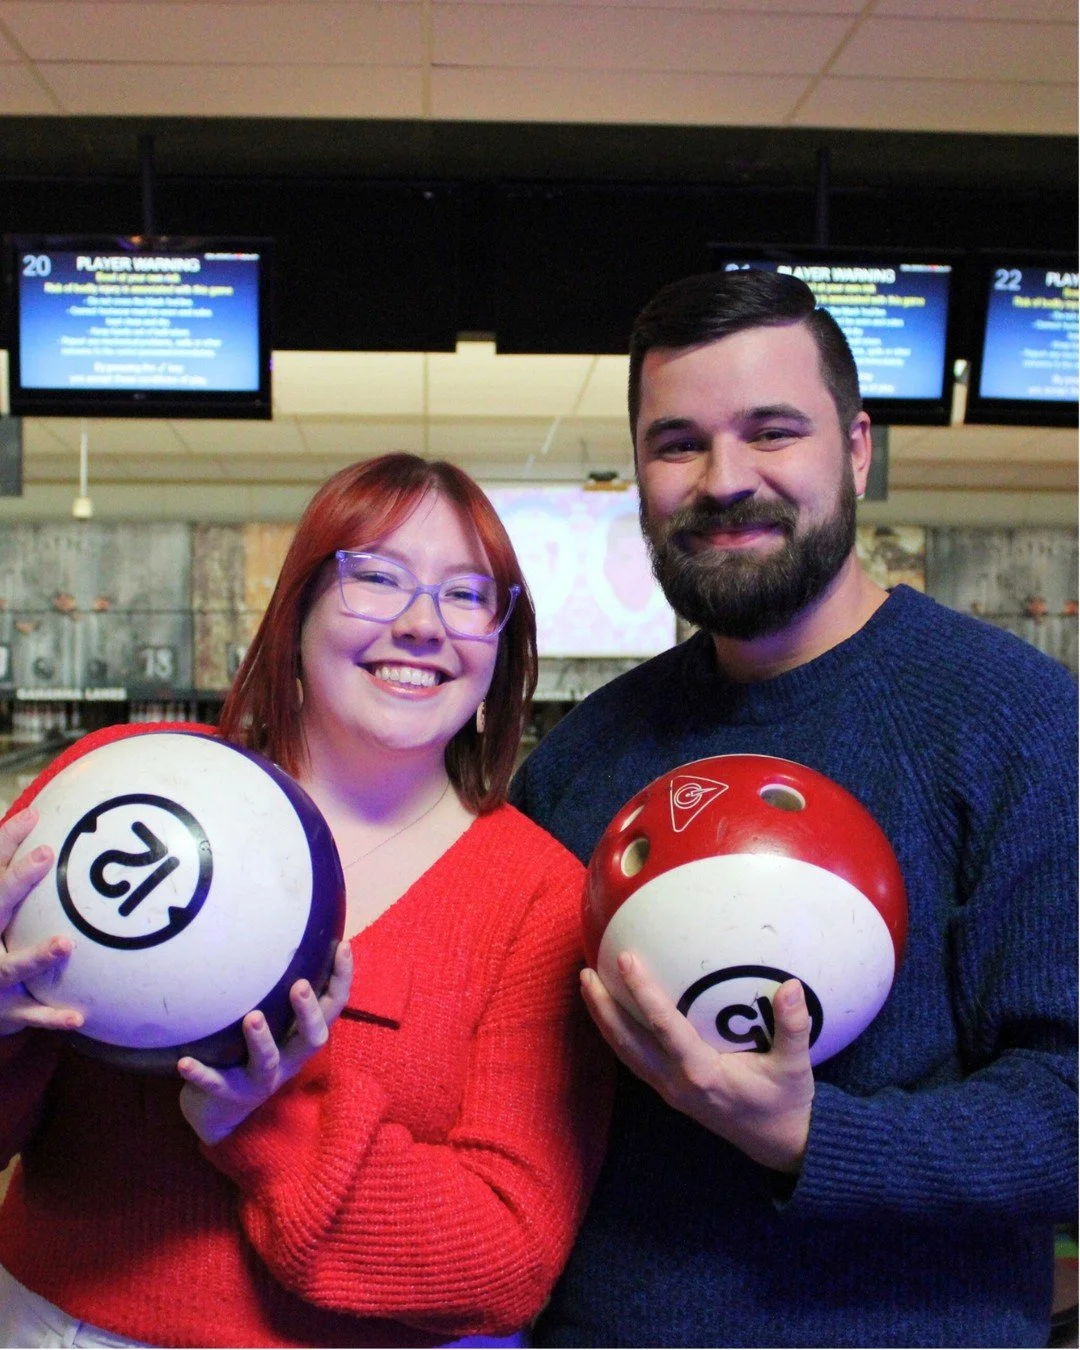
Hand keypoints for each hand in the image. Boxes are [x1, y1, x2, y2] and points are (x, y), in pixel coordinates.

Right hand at [0, 807, 84, 1035]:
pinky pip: (32, 1013)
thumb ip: (8, 872)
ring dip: (36, 956)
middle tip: (45, 855)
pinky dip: (53, 1016)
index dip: (5, 843)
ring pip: (10, 966)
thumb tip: (33, 817)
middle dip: (15, 881)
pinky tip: (80, 1016)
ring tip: (65, 943)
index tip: (31, 817)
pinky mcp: (7, 1009)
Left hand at [178, 940, 353, 1144]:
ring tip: (251, 1018)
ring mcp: (262, 1079)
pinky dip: (202, 1074)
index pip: (333, 1007)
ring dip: (261, 1040)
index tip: (342, 945)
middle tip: (300, 986)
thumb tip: (280, 932)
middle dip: (308, 1013)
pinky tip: (184, 1063)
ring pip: (269, 1061)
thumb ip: (277, 989)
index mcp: (302, 1037)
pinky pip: (216, 1084)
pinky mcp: (231, 1095)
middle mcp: (290, 1058)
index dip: (343, 978)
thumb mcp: (273, 1022)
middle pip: (312, 1038)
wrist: (220, 1112)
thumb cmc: (247, 1052)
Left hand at [581, 952, 813, 1173]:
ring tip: (588, 985)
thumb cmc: (786, 1102)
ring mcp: (669, 1089)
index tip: (624, 959)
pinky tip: (612, 1011)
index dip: (642, 992)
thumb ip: (793, 1026)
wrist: (779, 1145)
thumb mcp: (796, 1067)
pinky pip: (635, 1058)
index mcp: (702, 1073)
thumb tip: (792, 985)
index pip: (663, 1026)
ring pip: (625, 1051)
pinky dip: (617, 1033)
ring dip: (603, 1019)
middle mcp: (677, 1082)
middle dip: (604, 1007)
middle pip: (627, 1042)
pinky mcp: (669, 1090)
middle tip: (586, 971)